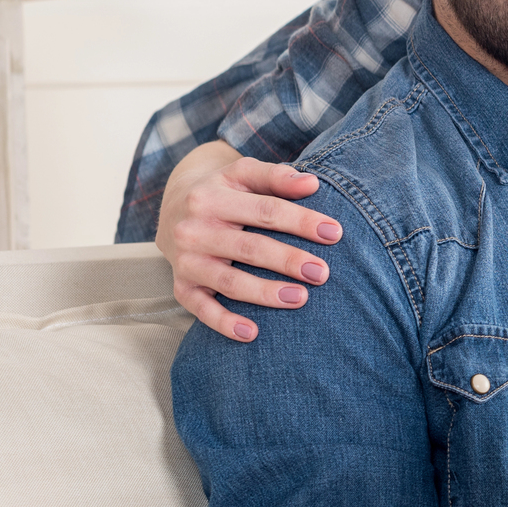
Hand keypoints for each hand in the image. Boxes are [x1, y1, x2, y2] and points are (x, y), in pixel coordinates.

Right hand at [156, 140, 343, 341]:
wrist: (172, 207)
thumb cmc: (225, 190)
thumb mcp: (244, 173)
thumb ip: (277, 177)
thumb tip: (312, 183)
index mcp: (211, 197)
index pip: (265, 210)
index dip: (302, 222)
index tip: (335, 233)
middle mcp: (194, 230)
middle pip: (249, 248)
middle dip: (288, 261)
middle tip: (322, 273)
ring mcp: (186, 261)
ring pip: (228, 282)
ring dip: (265, 293)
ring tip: (301, 298)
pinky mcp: (181, 286)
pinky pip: (200, 309)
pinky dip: (224, 323)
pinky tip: (252, 333)